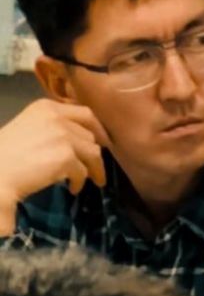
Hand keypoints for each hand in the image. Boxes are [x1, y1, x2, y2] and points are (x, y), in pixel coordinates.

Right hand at [0, 99, 109, 230]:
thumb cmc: (5, 154)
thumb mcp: (28, 128)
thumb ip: (52, 127)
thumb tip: (78, 138)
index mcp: (46, 107)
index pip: (85, 114)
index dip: (97, 129)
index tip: (102, 141)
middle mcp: (57, 117)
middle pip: (90, 135)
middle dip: (94, 152)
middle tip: (94, 166)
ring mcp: (63, 136)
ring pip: (92, 153)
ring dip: (92, 169)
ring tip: (88, 180)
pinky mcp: (65, 157)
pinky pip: (83, 172)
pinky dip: (80, 182)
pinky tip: (72, 188)